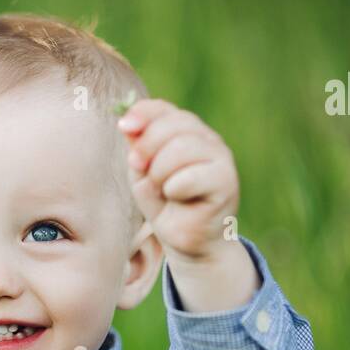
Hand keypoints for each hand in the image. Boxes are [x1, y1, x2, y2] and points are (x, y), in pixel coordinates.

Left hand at [117, 98, 238, 262]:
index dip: (142, 113)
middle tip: (137, 167)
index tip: (123, 127)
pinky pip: (190, 177)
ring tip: (162, 189)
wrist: (186, 240)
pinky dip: (173, 190)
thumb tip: (126, 123)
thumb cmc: (164, 204)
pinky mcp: (226, 181)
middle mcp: (208, 139)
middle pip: (173, 125)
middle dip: (147, 147)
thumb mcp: (143, 172)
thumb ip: (138, 147)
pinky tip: (178, 199)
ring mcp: (221, 158)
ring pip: (181, 148)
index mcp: (186, 132)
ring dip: (160, 172)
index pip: (164, 109)